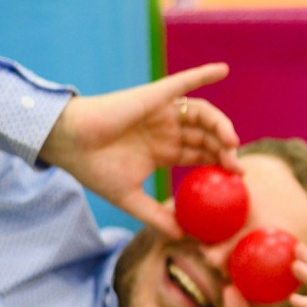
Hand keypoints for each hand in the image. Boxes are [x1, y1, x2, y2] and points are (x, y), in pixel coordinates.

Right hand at [39, 63, 240, 238]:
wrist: (68, 145)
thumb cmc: (93, 169)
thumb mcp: (130, 198)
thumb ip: (156, 216)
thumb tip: (181, 237)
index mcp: (163, 151)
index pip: (201, 155)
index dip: (220, 163)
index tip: (238, 178)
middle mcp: (167, 131)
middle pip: (206, 137)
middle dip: (225, 150)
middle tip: (237, 167)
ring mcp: (162, 112)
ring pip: (202, 115)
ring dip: (221, 126)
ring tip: (231, 142)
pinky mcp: (155, 96)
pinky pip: (183, 82)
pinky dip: (203, 74)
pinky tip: (223, 70)